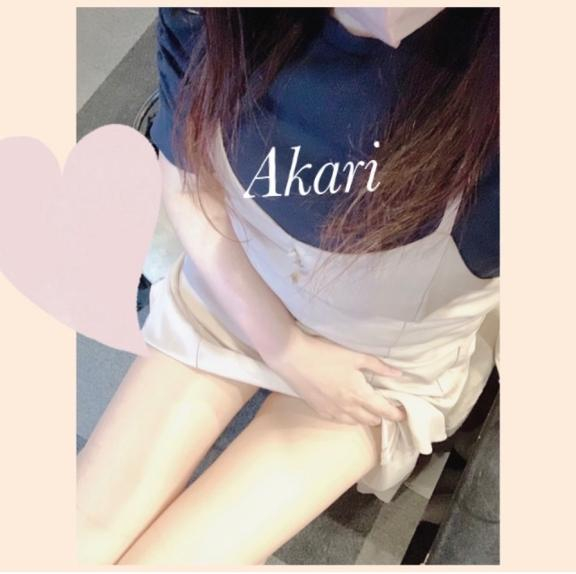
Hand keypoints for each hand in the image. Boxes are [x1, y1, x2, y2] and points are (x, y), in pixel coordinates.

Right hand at [262, 326, 405, 425]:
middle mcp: (347, 407)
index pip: (383, 410)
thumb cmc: (325, 353)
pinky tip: (348, 411)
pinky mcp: (318, 409)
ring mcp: (331, 411)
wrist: (293, 357)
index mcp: (358, 393)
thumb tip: (398, 374)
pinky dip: (348, 419)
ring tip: (368, 410)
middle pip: (370, 419)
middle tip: (385, 407)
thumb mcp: (355, 356)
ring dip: (364, 418)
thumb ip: (378, 367)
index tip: (403, 415)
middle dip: (381, 415)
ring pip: (354, 422)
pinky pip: (339, 421)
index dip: (395, 414)